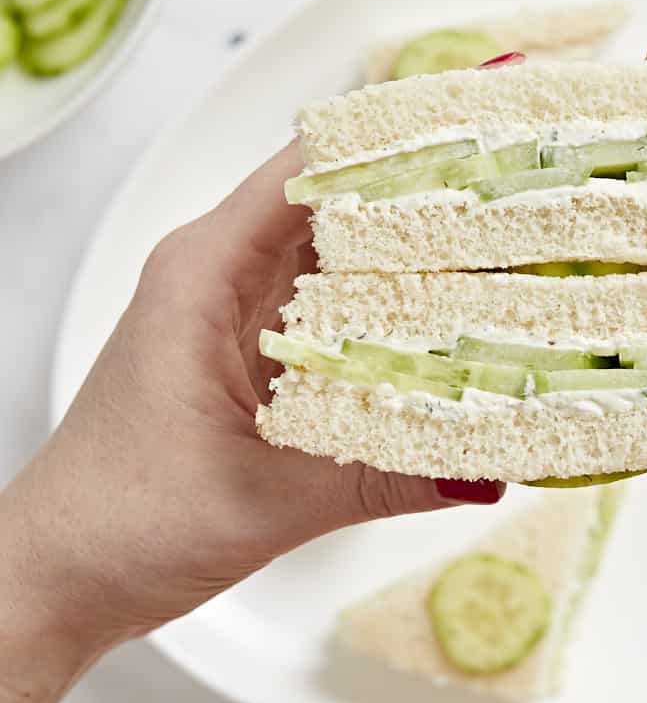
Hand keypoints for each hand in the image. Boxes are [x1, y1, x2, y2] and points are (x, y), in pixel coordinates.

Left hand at [0, 52, 527, 702]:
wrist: (67, 573)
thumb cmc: (123, 520)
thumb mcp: (268, 499)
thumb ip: (386, 479)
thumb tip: (491, 469)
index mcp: (207, 270)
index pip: (313, 164)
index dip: (400, 140)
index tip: (482, 128)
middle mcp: (227, 273)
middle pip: (344, 203)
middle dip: (434, 195)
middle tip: (524, 197)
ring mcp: (246, 310)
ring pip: (348, 258)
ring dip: (421, 255)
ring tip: (512, 253)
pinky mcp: (263, 351)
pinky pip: (344, 311)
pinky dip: (398, 313)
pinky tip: (457, 328)